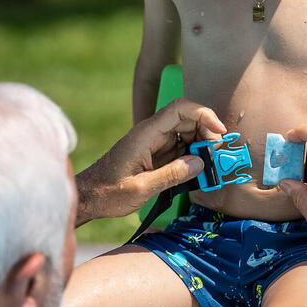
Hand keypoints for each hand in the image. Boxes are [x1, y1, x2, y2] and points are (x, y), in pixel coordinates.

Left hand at [76, 98, 225, 223]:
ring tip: (210, 165)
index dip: (203, 115)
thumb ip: (172, 175)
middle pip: (187, 119)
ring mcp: (153, 142)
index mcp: (145, 134)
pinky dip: (192, 154)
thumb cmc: (107, 193)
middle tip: (216, 155)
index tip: (219, 132)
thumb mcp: (141, 188)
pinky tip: (198, 170)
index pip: (179, 110)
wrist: (88, 197)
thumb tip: (200, 163)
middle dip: (207, 132)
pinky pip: (179, 146)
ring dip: (201, 144)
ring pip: (185, 132)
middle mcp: (151, 133)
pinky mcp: (155, 153)